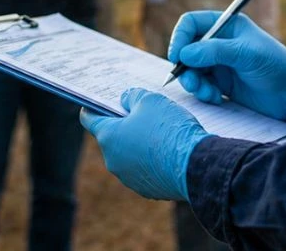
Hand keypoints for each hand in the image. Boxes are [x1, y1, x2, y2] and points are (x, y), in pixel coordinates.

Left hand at [80, 88, 209, 200]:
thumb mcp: (150, 100)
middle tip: (142, 114)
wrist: (196, 165)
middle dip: (124, 126)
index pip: (89, 118)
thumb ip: (132, 97)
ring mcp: (129, 178)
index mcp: (108, 137)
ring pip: (129, 155)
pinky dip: (151, 161)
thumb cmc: (169, 129)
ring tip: (159, 133)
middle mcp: (113, 161)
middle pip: (112, 137)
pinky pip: (144, 170)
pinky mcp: (147, 190)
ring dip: (138, 145)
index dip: (93, 106)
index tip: (101, 101)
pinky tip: (167, 151)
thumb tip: (126, 101)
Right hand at [169, 11, 285, 127]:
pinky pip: (201, 86)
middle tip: (190, 81)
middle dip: (185, 66)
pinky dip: (203, 92)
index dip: (180, 37)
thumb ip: (213, 51)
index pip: (191, 24)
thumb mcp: (245, 54)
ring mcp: (220, 64)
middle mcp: (219, 43)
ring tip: (206, 92)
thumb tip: (184, 54)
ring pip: (191, 70)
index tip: (177, 56)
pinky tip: (216, 98)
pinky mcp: (222, 84)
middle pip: (187, 49)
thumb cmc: (276, 66)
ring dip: (193, 82)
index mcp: (226, 26)